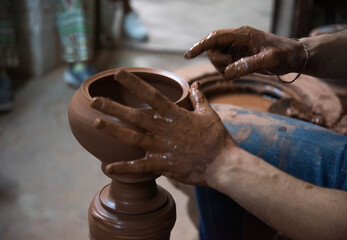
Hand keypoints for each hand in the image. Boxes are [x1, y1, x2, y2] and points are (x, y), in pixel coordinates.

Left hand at [91, 70, 236, 184]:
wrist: (221, 163)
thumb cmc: (216, 138)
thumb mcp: (208, 114)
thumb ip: (199, 98)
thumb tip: (196, 85)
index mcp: (173, 114)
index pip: (150, 94)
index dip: (133, 83)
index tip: (118, 74)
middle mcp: (162, 128)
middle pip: (133, 115)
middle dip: (112, 107)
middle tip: (94, 101)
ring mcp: (160, 146)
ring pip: (130, 136)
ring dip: (112, 130)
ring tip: (95, 123)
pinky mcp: (161, 164)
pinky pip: (138, 167)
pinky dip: (123, 168)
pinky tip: (107, 167)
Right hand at [184, 26, 305, 79]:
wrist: (295, 57)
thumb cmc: (285, 55)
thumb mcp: (270, 60)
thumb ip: (247, 66)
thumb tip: (227, 73)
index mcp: (242, 35)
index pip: (215, 38)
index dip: (200, 46)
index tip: (188, 55)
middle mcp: (236, 40)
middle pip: (213, 50)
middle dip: (218, 62)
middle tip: (233, 69)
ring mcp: (237, 49)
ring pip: (217, 59)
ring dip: (223, 68)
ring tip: (241, 70)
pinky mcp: (238, 57)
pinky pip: (224, 65)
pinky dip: (228, 71)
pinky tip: (241, 72)